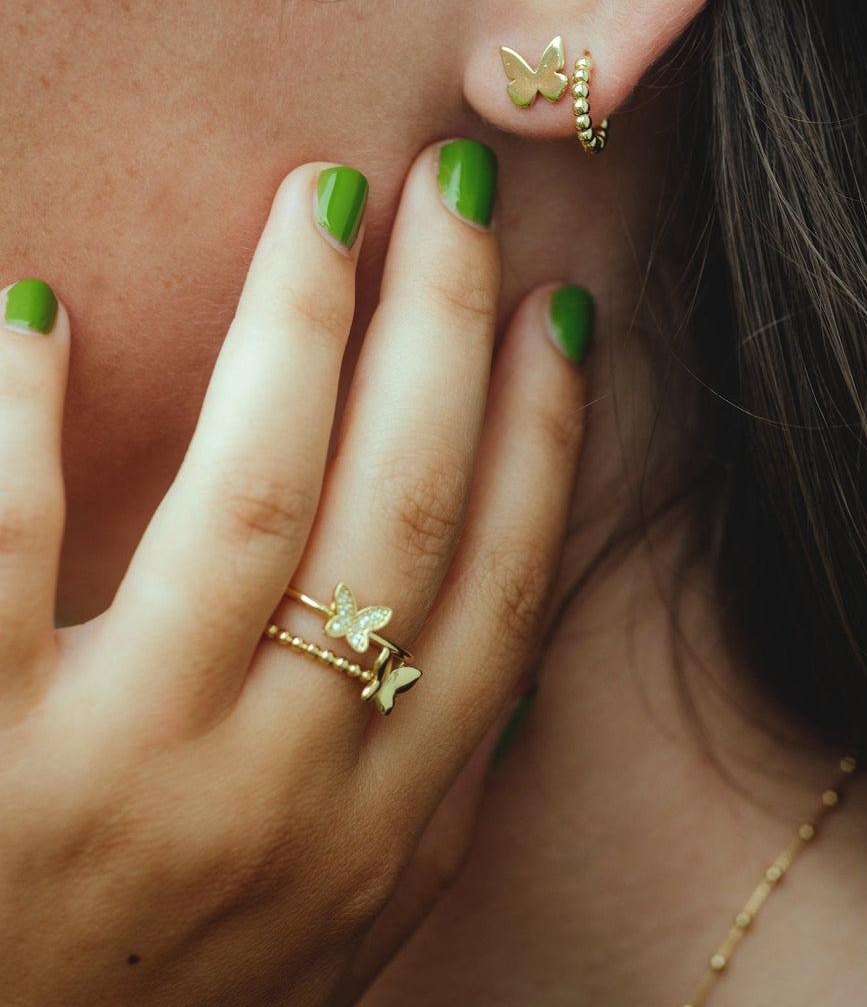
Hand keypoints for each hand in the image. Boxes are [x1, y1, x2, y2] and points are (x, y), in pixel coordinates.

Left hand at [0, 141, 587, 1005]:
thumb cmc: (180, 1005)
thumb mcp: (350, 937)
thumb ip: (438, 813)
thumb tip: (517, 680)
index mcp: (382, 825)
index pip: (496, 591)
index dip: (542, 439)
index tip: (555, 318)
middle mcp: (283, 791)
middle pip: (400, 511)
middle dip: (445, 331)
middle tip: (457, 198)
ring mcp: (128, 771)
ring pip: (252, 498)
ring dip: (302, 326)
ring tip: (325, 202)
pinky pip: (5, 543)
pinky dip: (23, 413)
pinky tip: (45, 313)